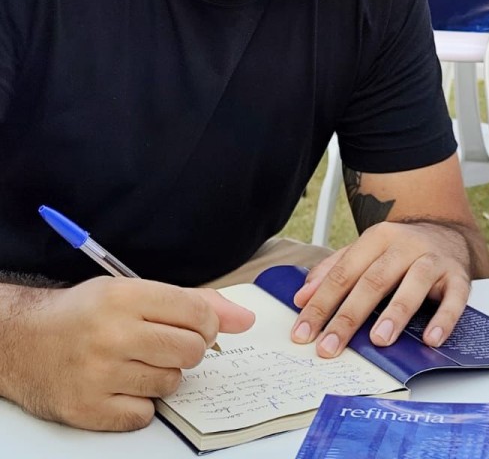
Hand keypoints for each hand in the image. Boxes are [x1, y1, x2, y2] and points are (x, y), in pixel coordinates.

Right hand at [0, 277, 253, 430]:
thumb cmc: (85, 314)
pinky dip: (139, 404)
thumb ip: (193, 302)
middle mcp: (112, 334)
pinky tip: (120, 386)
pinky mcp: (89, 410)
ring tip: (136, 363)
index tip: (197, 327)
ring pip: (171, 384)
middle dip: (187, 350)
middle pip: (190, 351)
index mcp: (125, 297)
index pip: (198, 314)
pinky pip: (144, 415)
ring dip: (162, 377)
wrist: (26, 343)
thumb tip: (246, 320)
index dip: (208, 324)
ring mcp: (99, 375)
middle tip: (163, 345)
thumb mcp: (133, 291)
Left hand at [291, 220, 471, 357]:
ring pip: (414, 283)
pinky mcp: (458, 276)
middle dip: (349, 316)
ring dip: (396, 312)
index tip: (304, 333)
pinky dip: (444, 319)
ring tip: (379, 339)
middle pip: (374, 280)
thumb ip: (334, 270)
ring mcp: (433, 259)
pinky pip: (455, 298)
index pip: (344, 273)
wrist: (448, 231)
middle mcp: (405, 245)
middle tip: (330, 345)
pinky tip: (431, 338)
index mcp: (378, 238)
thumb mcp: (366, 251)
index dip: (321, 304)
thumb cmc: (401, 249)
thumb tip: (303, 297)